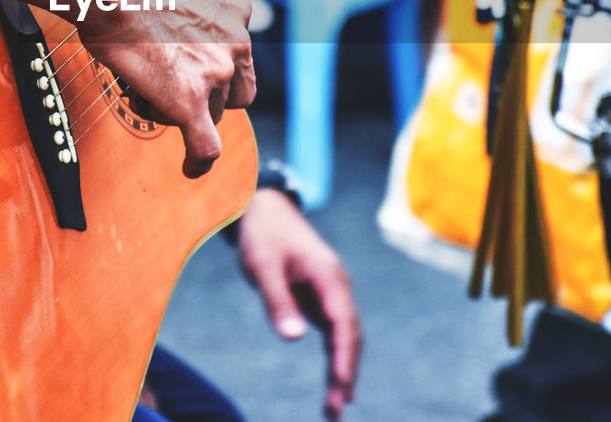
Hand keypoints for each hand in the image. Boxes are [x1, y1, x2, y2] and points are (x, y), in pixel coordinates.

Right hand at [19, 0, 254, 177]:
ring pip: (211, 115)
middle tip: (166, 85)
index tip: (196, 76)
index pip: (239, 57)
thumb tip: (175, 41)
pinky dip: (199, 161)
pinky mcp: (190, 100)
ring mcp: (216, 72)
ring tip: (143, 90)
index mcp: (237, 10)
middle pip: (232, 92)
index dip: (216, 72)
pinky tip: (190, 168)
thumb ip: (194, 19)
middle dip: (207, 96)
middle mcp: (237, 40)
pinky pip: (206, 145)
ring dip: (183, 111)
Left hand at [237, 188, 360, 420]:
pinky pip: (333, 332)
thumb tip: (293, 339)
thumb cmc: (261, 235)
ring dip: (342, 370)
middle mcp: (336, 286)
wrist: (262, 208)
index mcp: (328, 276)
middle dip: (346, 373)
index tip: (342, 386)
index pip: (343, 323)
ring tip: (335, 408)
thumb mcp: (262, 266)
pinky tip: (332, 382)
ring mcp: (330, 292)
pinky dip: (333, 357)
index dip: (344, 357)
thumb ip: (277, 301)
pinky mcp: (319, 298)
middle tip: (336, 410)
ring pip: (343, 337)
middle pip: (349, 335)